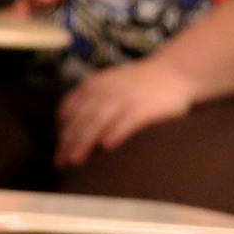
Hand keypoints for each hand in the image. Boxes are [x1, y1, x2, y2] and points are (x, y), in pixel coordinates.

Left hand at [56, 57, 193, 166]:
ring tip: (74, 160)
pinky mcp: (144, 106)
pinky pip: (127, 120)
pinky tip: (106, 146)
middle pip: (80, 118)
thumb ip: (91, 101)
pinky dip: (115, 132)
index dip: (61, 130)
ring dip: (83, 141)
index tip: (58, 149)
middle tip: (60, 162)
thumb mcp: (108, 85)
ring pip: (97, 121)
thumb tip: (69, 128)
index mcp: (92, 86)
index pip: (68, 110)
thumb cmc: (138, 85)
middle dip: (67, 142)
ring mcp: (123, 97)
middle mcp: (103, 90)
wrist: (175, 70)